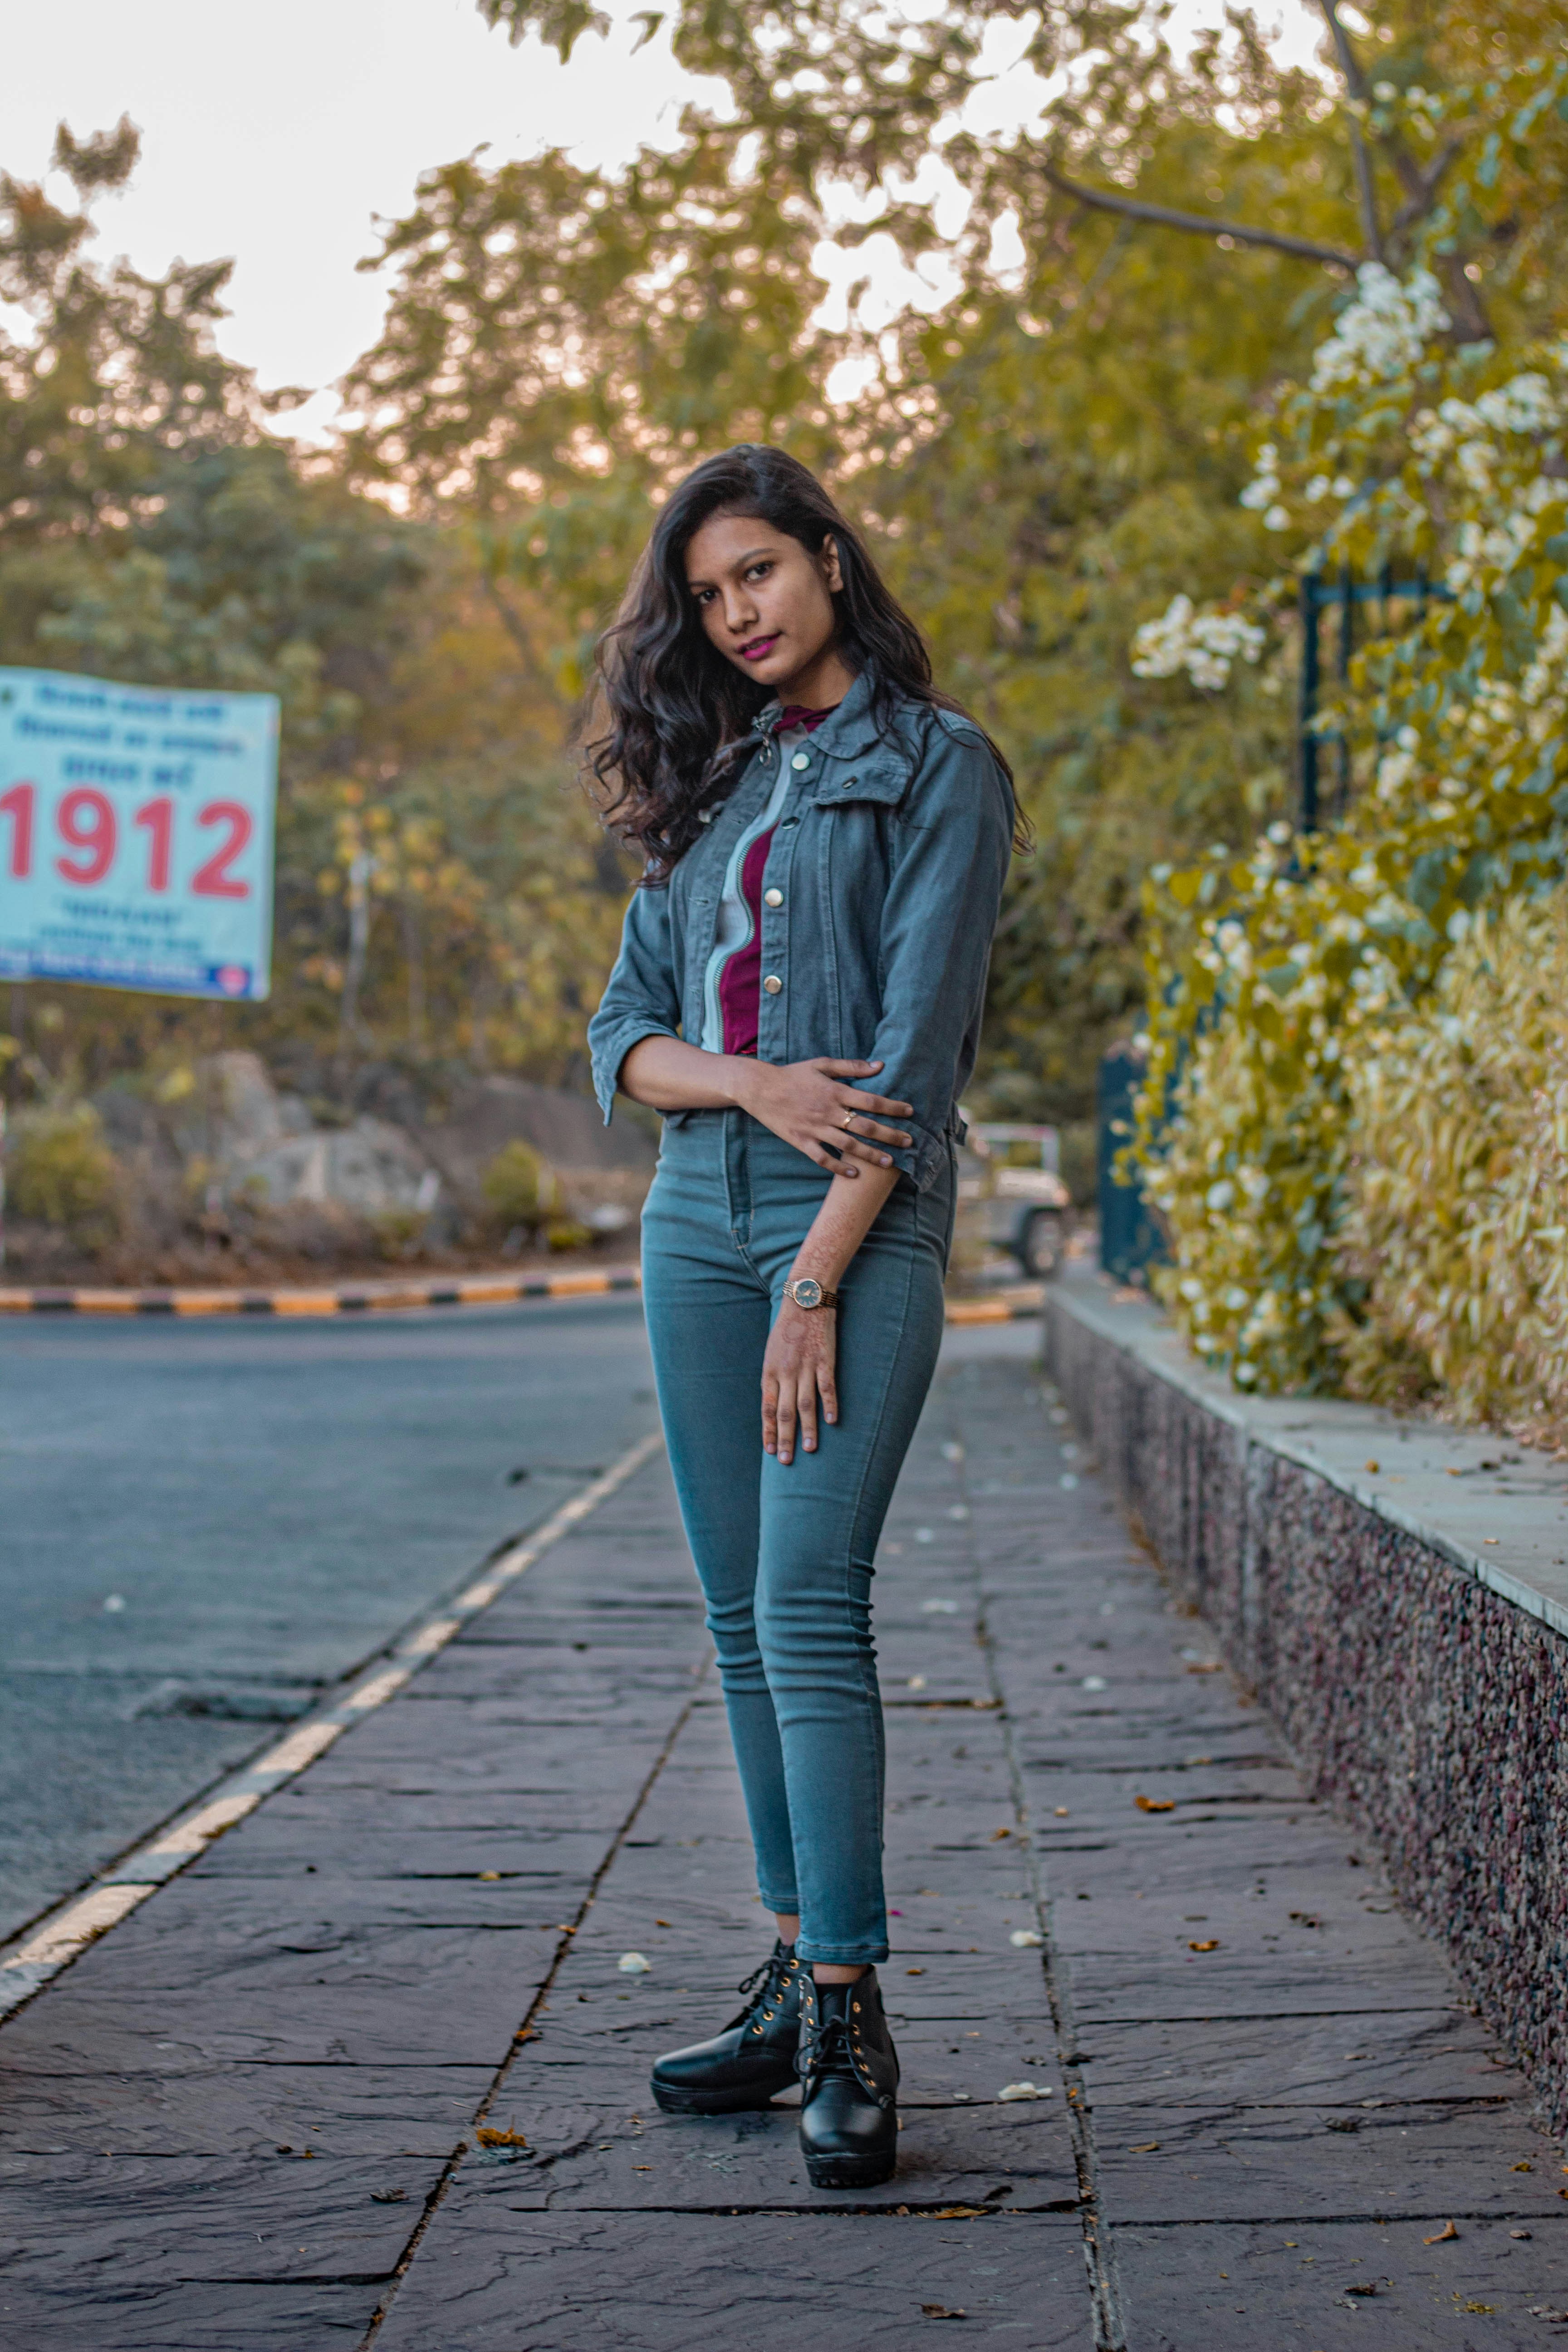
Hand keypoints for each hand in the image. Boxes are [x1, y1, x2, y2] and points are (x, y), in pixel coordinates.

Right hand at [737, 1057, 912, 1176]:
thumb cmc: (793, 1074)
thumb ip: (852, 1066)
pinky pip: (823, 1158)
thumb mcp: (822, 1064)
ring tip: (890, 1162)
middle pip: (865, 1126)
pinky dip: (839, 1167)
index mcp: (835, 1091)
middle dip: (890, 1135)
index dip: (892, 1107)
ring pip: (848, 1145)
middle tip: (909, 1142)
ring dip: (871, 1154)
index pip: (871, 1100)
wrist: (759, 1088)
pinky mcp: (802, 1141)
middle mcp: (828, 1111)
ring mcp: (815, 1128)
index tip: (910, 1112)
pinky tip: (854, 1174)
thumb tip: (880, 1065)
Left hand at [763, 1297, 836, 1463]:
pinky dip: (830, 1405)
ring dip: (807, 1428)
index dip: (769, 1431)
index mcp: (770, 1372)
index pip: (767, 1409)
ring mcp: (806, 1367)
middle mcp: (786, 1372)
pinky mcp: (825, 1359)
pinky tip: (832, 1422)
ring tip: (810, 1449)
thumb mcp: (772, 1354)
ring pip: (805, 1403)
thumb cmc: (787, 1328)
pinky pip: (827, 1386)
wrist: (805, 1300)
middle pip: (784, 1412)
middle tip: (786, 1460)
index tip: (770, 1450)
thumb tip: (772, 1404)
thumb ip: (773, 1379)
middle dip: (785, 1438)